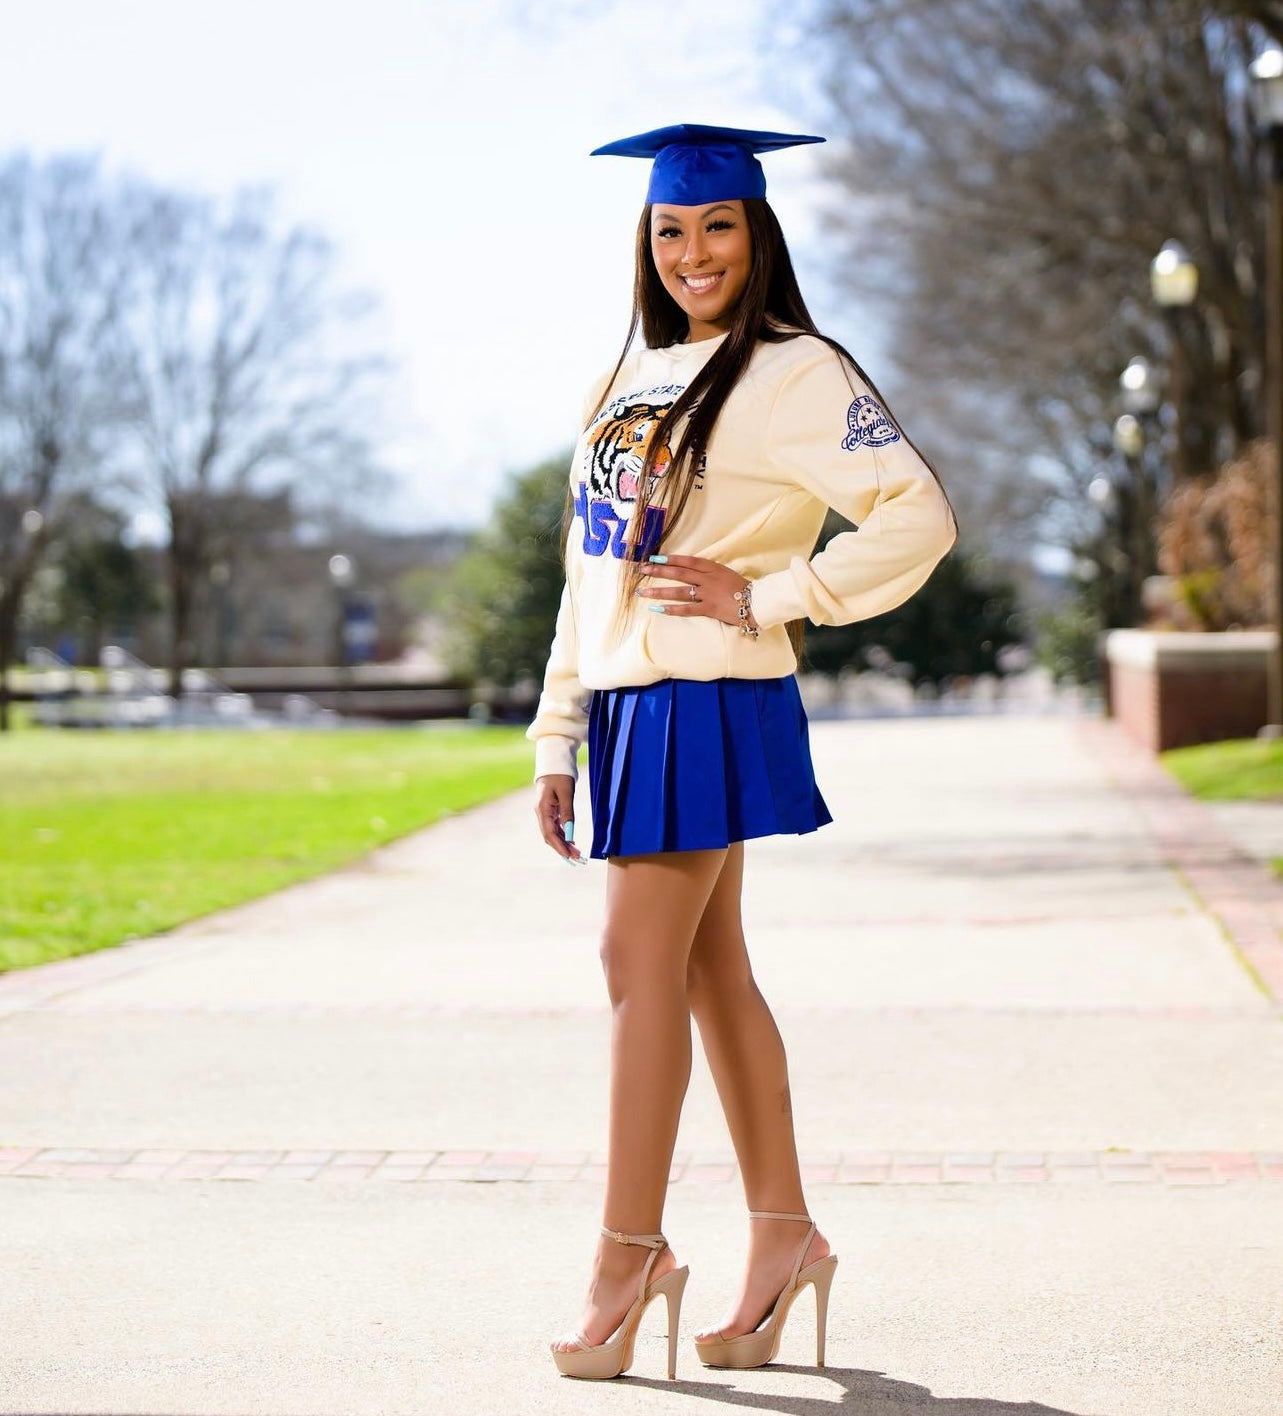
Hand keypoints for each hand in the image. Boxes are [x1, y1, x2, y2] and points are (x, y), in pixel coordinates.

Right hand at [534, 773, 583, 861]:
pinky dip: (563, 835)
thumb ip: (567, 812)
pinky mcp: (549, 811)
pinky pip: (554, 827)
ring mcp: (544, 813)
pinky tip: (571, 841)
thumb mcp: (566, 793)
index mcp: (542, 809)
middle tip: (577, 858)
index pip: (549, 833)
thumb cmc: (560, 776)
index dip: (559, 846)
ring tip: (577, 853)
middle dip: (562, 848)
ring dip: (563, 844)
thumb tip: (570, 833)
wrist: (554, 764)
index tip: (569, 856)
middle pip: (550, 836)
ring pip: (552, 833)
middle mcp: (540, 813)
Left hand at [636, 554, 759, 630]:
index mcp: (713, 568)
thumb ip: (708, 572)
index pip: (687, 561)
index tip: (654, 558)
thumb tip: (689, 571)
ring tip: (643, 592)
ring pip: (679, 591)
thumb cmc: (742, 589)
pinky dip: (672, 609)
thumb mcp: (725, 574)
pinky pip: (687, 609)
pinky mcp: (709, 608)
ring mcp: (708, 593)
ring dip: (659, 591)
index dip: (670, 559)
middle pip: (679, 573)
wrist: (758, 603)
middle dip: (658, 571)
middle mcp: (708, 578)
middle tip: (642, 570)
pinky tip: (658, 609)